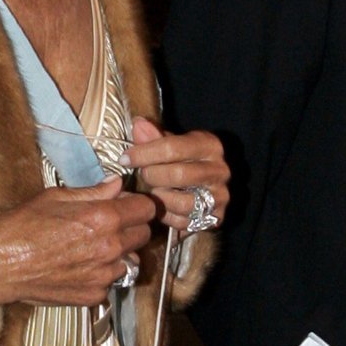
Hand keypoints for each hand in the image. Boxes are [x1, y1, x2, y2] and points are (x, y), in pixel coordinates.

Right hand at [0, 176, 156, 308]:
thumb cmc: (20, 227)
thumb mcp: (56, 197)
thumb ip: (93, 192)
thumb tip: (116, 184)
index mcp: (103, 218)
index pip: (147, 208)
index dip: (137, 204)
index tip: (127, 204)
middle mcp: (109, 247)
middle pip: (143, 234)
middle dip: (131, 226)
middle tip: (109, 223)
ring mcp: (103, 275)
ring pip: (130, 259)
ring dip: (119, 252)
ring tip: (91, 246)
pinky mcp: (93, 296)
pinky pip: (111, 280)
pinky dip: (102, 273)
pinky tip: (79, 265)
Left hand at [125, 116, 229, 236]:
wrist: (205, 185)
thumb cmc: (183, 160)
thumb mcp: (170, 143)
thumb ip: (153, 135)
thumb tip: (138, 123)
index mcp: (209, 145)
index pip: (172, 147)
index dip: (144, 153)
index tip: (125, 158)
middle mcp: (219, 170)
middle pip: (178, 175)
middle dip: (152, 176)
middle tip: (142, 175)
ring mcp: (220, 195)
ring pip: (182, 202)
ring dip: (160, 197)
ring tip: (152, 190)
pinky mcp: (216, 217)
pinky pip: (184, 222)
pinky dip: (167, 216)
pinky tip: (162, 205)